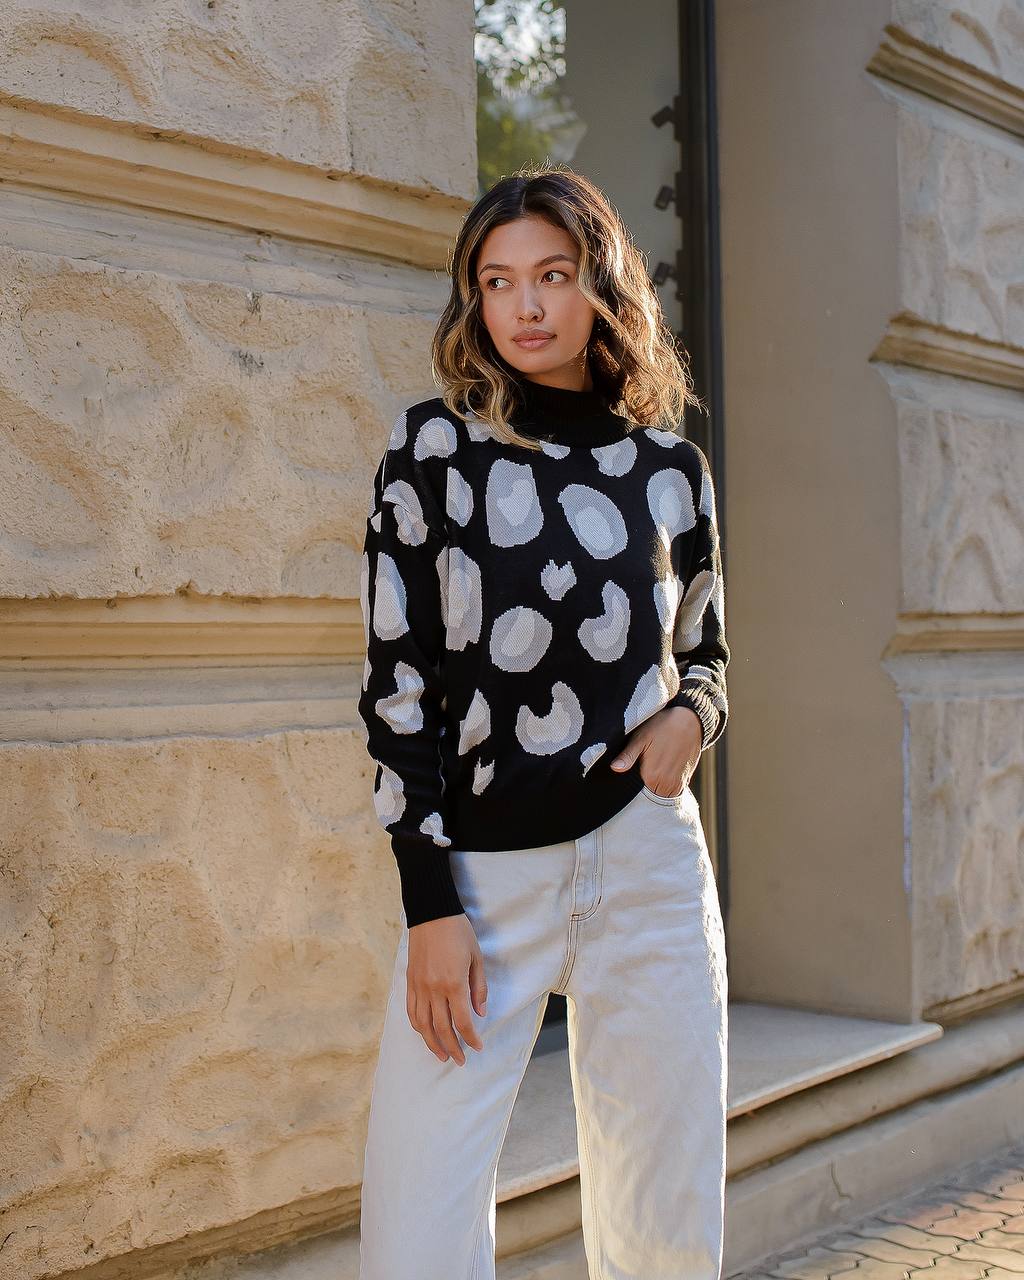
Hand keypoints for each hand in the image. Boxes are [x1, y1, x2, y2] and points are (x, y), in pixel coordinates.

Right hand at [406, 913, 486, 1065]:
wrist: (431, 914)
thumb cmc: (458, 933)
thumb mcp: (476, 958)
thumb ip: (478, 987)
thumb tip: (480, 1013)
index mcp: (454, 983)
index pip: (463, 1021)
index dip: (471, 1038)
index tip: (478, 1047)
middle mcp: (434, 989)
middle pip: (442, 1028)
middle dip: (452, 1048)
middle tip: (460, 1060)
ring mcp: (419, 986)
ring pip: (423, 1024)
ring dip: (432, 1043)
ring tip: (442, 1056)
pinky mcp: (409, 982)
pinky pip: (411, 1011)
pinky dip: (418, 1026)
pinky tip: (425, 1033)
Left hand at [609, 705, 701, 796]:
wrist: (689, 720)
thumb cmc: (662, 726)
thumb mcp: (641, 738)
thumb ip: (628, 756)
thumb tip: (614, 768)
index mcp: (652, 776)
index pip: (636, 793)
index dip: (630, 788)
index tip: (628, 779)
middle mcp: (666, 783)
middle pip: (649, 796)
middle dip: (642, 791)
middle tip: (639, 775)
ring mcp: (677, 783)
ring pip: (661, 796)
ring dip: (654, 791)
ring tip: (650, 774)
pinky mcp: (685, 780)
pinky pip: (672, 793)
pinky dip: (665, 788)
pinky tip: (660, 775)